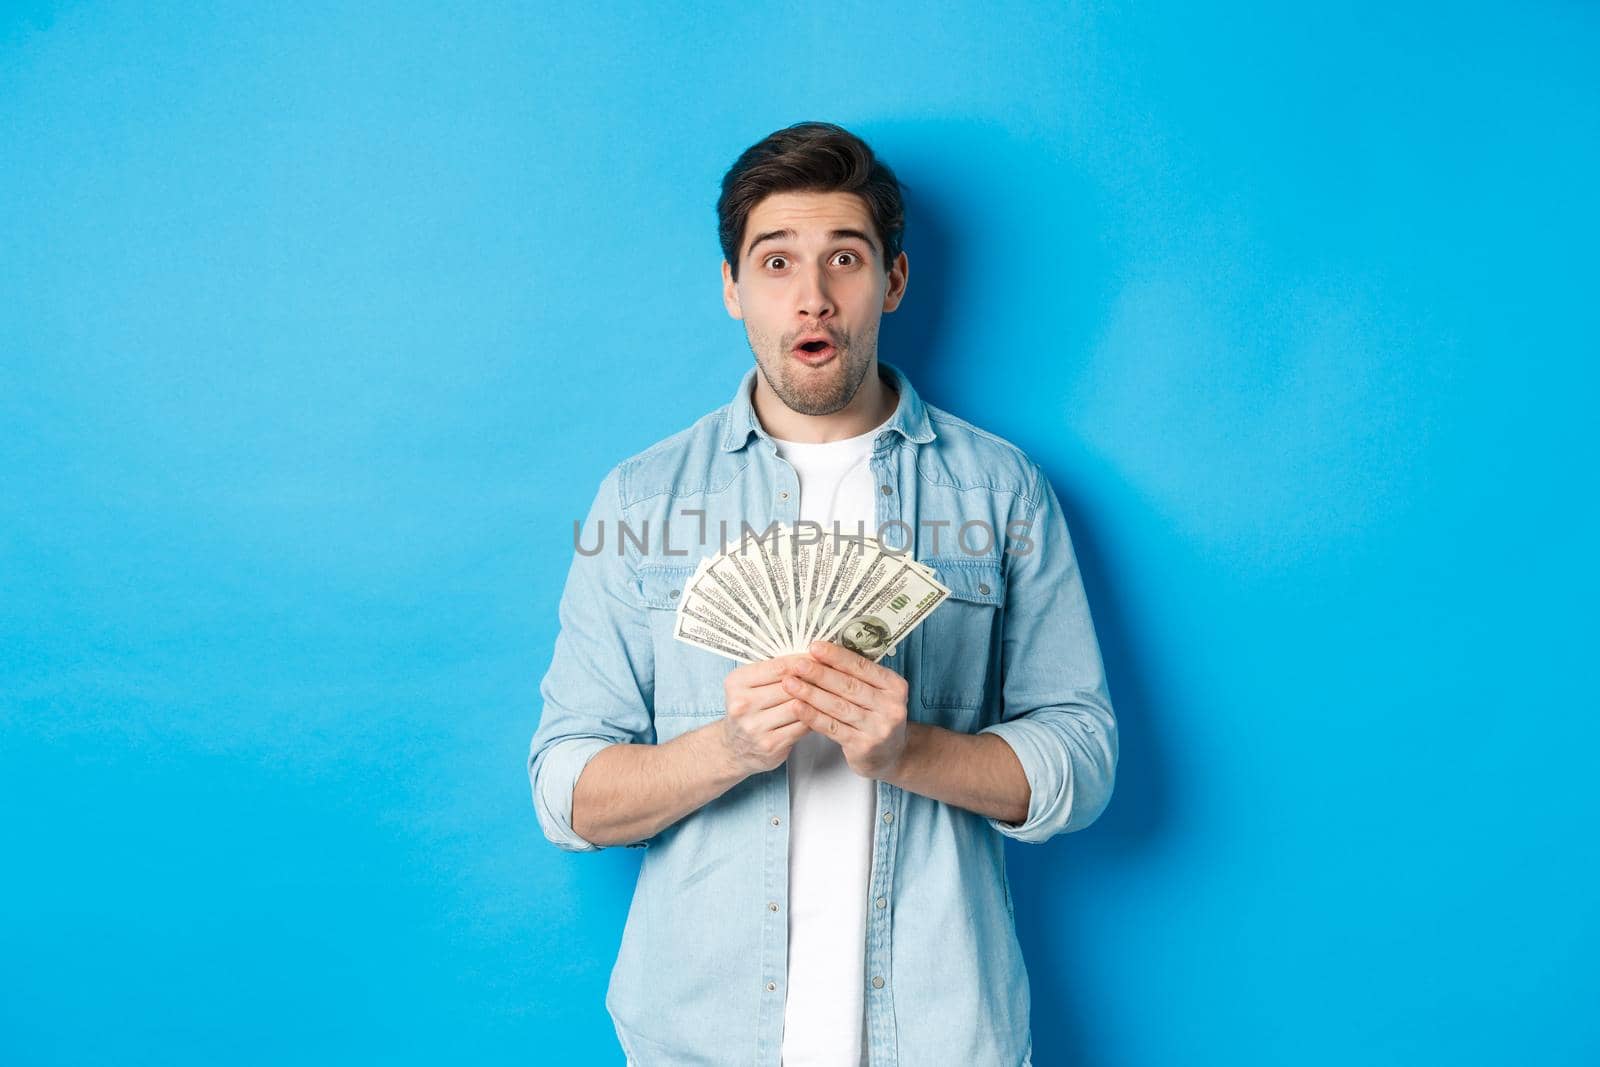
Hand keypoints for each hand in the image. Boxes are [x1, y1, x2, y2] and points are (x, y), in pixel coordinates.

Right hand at [718, 654, 816, 777]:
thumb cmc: (748, 711)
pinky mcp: (770, 744)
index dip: (802, 661)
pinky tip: (820, 711)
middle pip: (790, 686)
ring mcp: (755, 727)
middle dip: (812, 679)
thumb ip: (772, 671)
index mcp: (736, 683)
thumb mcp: (748, 685)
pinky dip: (814, 717)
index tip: (818, 656)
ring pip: (798, 706)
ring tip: (827, 691)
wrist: (736, 749)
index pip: (778, 667)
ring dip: (815, 699)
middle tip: (830, 674)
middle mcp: (742, 704)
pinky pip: (801, 725)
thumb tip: (807, 656)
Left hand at [779, 641, 909, 779]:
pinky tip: (797, 707)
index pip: (863, 667)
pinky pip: (832, 728)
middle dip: (819, 673)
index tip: (814, 647)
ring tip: (790, 683)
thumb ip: (856, 676)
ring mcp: (878, 728)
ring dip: (811, 693)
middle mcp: (891, 707)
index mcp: (895, 686)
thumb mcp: (877, 693)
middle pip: (849, 686)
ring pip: (838, 706)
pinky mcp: (863, 746)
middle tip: (797, 665)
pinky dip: (812, 716)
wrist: (888, 755)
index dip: (837, 656)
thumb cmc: (875, 716)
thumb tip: (820, 654)